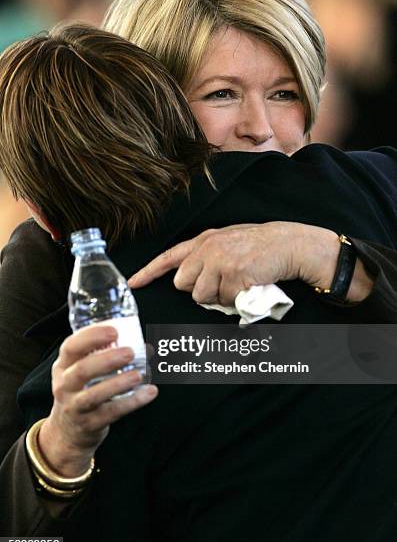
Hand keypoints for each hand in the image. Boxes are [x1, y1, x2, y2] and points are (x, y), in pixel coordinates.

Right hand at [39, 325, 157, 477]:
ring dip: (118, 383)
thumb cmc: (80, 390)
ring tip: (138, 375)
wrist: (67, 431)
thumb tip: (146, 347)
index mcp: (63, 366)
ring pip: (94, 395)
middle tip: (129, 352)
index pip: (71, 347)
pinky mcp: (90, 424)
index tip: (114, 331)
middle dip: (107, 359)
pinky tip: (150, 392)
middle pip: (81, 370)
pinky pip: (112, 412)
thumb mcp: (80, 371)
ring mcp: (76, 407)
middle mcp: (65, 386)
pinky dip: (133, 402)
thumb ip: (105, 355)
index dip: (91, 337)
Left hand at [129, 222, 372, 305]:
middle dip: (199, 289)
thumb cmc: (258, 246)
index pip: (169, 257)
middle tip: (221, 282)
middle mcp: (207, 249)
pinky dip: (236, 299)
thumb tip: (189, 283)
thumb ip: (205, 257)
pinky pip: (225, 301)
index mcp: (204, 240)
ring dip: (219, 297)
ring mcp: (220, 261)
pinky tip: (248, 284)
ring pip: (203, 296)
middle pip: (183, 284)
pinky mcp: (234, 275)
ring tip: (237, 282)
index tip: (132, 283)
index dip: (148, 272)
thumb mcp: (227, 242)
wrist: (288, 243)